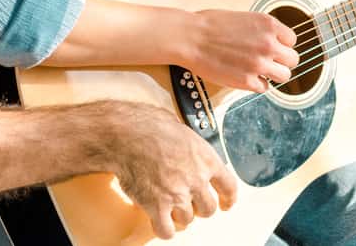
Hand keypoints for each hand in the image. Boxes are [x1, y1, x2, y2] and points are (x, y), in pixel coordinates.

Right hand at [107, 102, 237, 238]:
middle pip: (208, 209)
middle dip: (199, 208)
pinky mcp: (157, 207)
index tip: (226, 204)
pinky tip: (158, 221)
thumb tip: (188, 149)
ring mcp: (177, 195)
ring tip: (168, 206)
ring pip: (187, 220)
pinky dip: (163, 229)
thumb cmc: (149, 125)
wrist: (126, 134)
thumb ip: (191, 147)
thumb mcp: (181, 129)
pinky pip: (166, 230)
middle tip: (189, 203)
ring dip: (179, 216)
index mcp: (206, 159)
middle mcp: (196, 179)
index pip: (229, 186)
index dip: (228, 198)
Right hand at [182, 10, 299, 92]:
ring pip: (284, 76)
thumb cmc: (210, 25)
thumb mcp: (243, 17)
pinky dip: (257, 84)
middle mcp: (268, 44)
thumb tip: (273, 40)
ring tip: (260, 71)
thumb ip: (262, 30)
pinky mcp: (248, 81)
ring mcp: (259, 64)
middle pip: (293, 59)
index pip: (292, 40)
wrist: (190, 38)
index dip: (281, 44)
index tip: (272, 47)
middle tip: (269, 61)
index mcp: (268, 25)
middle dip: (281, 61)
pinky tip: (245, 76)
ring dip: (273, 74)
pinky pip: (265, 88)